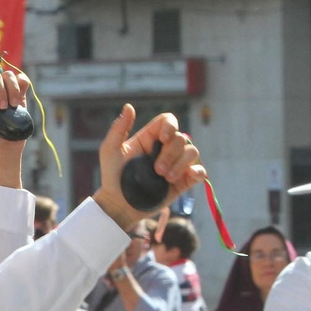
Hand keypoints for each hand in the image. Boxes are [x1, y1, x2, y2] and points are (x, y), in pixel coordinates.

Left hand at [95, 106, 205, 230]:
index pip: (168, 121)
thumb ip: (118, 129)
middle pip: (182, 138)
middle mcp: (165, 149)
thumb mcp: (110, 151)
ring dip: (180, 164)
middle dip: (171, 153)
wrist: (118, 205)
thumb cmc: (111, 177)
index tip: (163, 138)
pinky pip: (199, 171)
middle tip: (156, 170)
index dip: (170, 126)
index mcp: (150, 138)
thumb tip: (129, 106)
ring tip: (166, 178)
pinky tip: (188, 177)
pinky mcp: (182, 181)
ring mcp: (175, 165)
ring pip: (192, 153)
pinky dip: (198, 172)